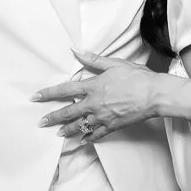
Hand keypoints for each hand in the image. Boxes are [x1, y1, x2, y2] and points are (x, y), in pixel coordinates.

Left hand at [32, 50, 160, 141]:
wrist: (154, 95)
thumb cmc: (136, 77)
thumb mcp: (114, 63)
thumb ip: (93, 59)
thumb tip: (75, 49)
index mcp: (93, 86)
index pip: (65, 90)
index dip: (49, 94)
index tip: (36, 97)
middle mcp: (95, 103)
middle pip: (69, 112)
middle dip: (53, 118)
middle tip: (41, 122)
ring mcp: (103, 117)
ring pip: (80, 126)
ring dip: (67, 130)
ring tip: (58, 134)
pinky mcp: (113, 126)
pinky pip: (97, 134)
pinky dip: (89, 138)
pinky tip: (83, 140)